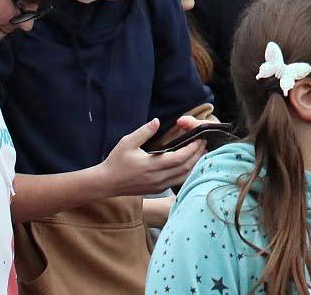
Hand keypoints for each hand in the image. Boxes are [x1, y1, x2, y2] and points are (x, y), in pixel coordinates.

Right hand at [93, 118, 207, 197]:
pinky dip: (185, 172)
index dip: (192, 149)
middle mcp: (158, 178)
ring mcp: (158, 186)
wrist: (106, 183)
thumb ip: (144, 131)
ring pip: (183, 177)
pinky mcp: (156, 190)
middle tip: (204, 143)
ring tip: (200, 153)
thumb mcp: (127, 142)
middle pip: (185, 168)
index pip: (180, 158)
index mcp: (152, 165)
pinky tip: (188, 164)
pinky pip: (176, 181)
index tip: (200, 139)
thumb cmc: (116, 161)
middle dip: (197, 155)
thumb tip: (156, 121)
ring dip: (193, 165)